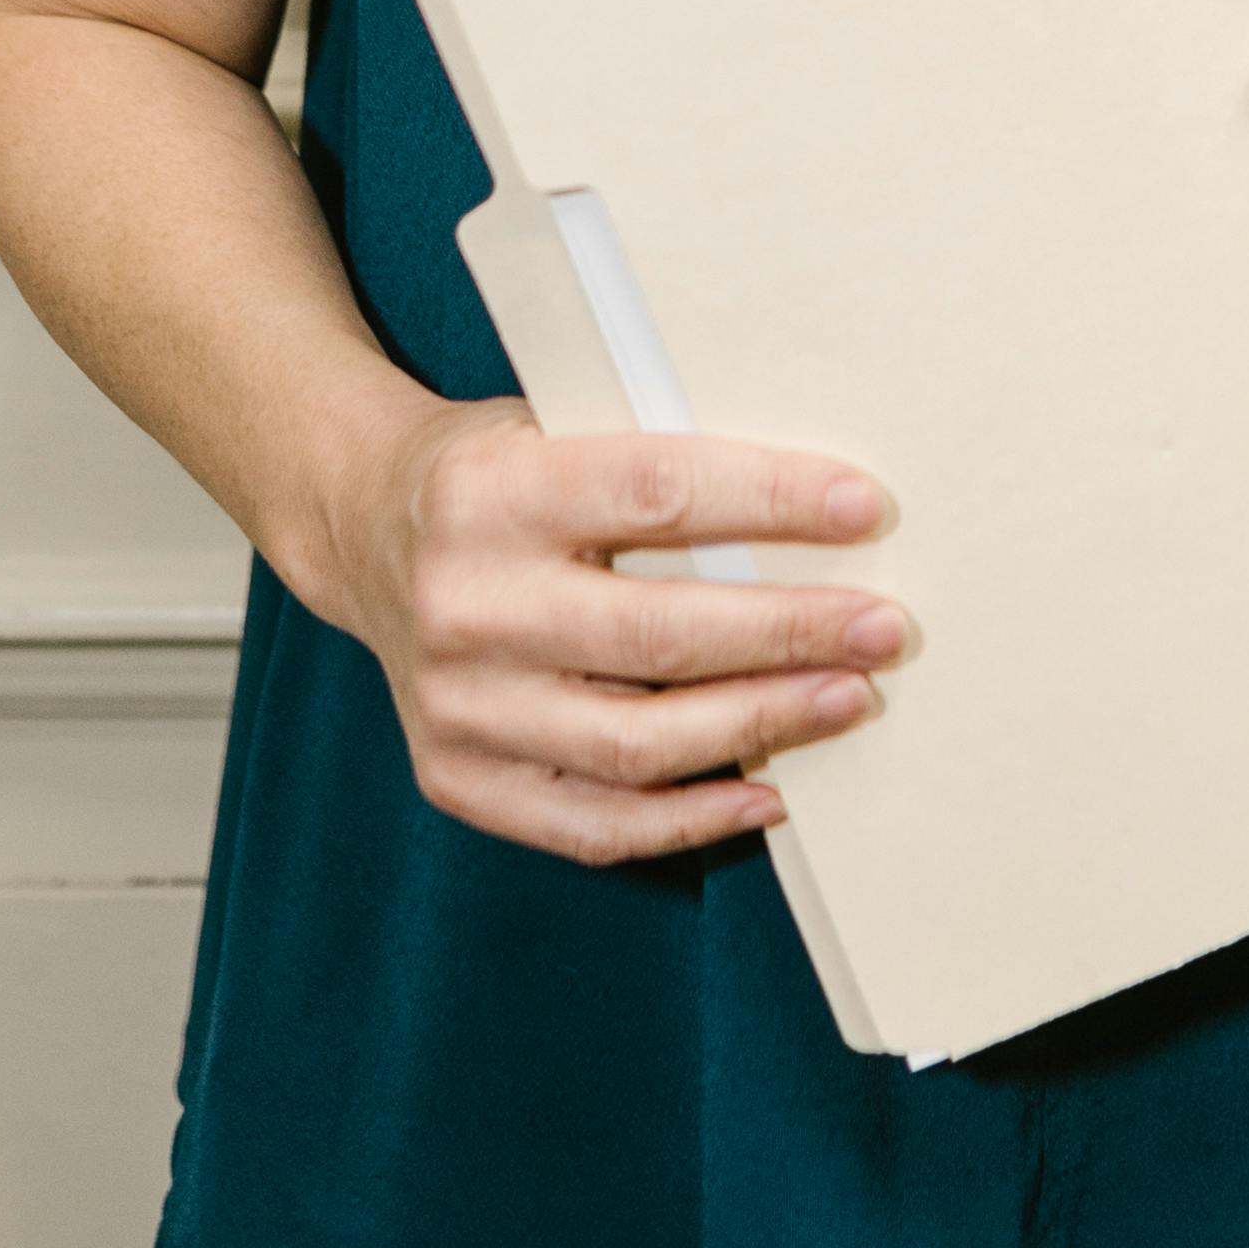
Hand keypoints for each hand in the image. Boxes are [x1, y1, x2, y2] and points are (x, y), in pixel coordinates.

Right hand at [323, 398, 910, 869]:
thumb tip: (822, 512)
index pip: (654, 490)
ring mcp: (455, 704)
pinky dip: (693, 818)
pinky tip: (769, 788)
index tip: (864, 510)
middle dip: (791, 634)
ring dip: (762, 725)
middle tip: (884, 628)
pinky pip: (594, 824)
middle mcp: (461, 603)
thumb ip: (655, 466)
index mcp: (488, 490)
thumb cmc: (499, 469)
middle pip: (658, 635)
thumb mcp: (554, 423)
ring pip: (637, 743)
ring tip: (849, 698)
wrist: (365, 526)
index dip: (769, 502)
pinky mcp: (456, 778)